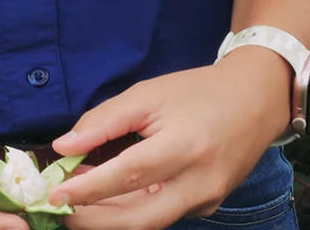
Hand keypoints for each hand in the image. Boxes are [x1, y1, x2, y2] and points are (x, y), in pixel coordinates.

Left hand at [46, 47, 292, 229]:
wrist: (256, 101)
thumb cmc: (199, 92)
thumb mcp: (148, 93)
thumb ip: (104, 120)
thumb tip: (64, 146)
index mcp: (186, 146)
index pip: (129, 176)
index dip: (89, 189)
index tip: (53, 193)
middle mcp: (199, 183)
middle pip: (139, 219)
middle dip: (93, 220)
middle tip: (58, 208)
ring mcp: (206, 201)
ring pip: (148, 223)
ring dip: (108, 217)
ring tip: (76, 200)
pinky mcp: (206, 207)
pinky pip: (161, 216)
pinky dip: (129, 211)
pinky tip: (106, 197)